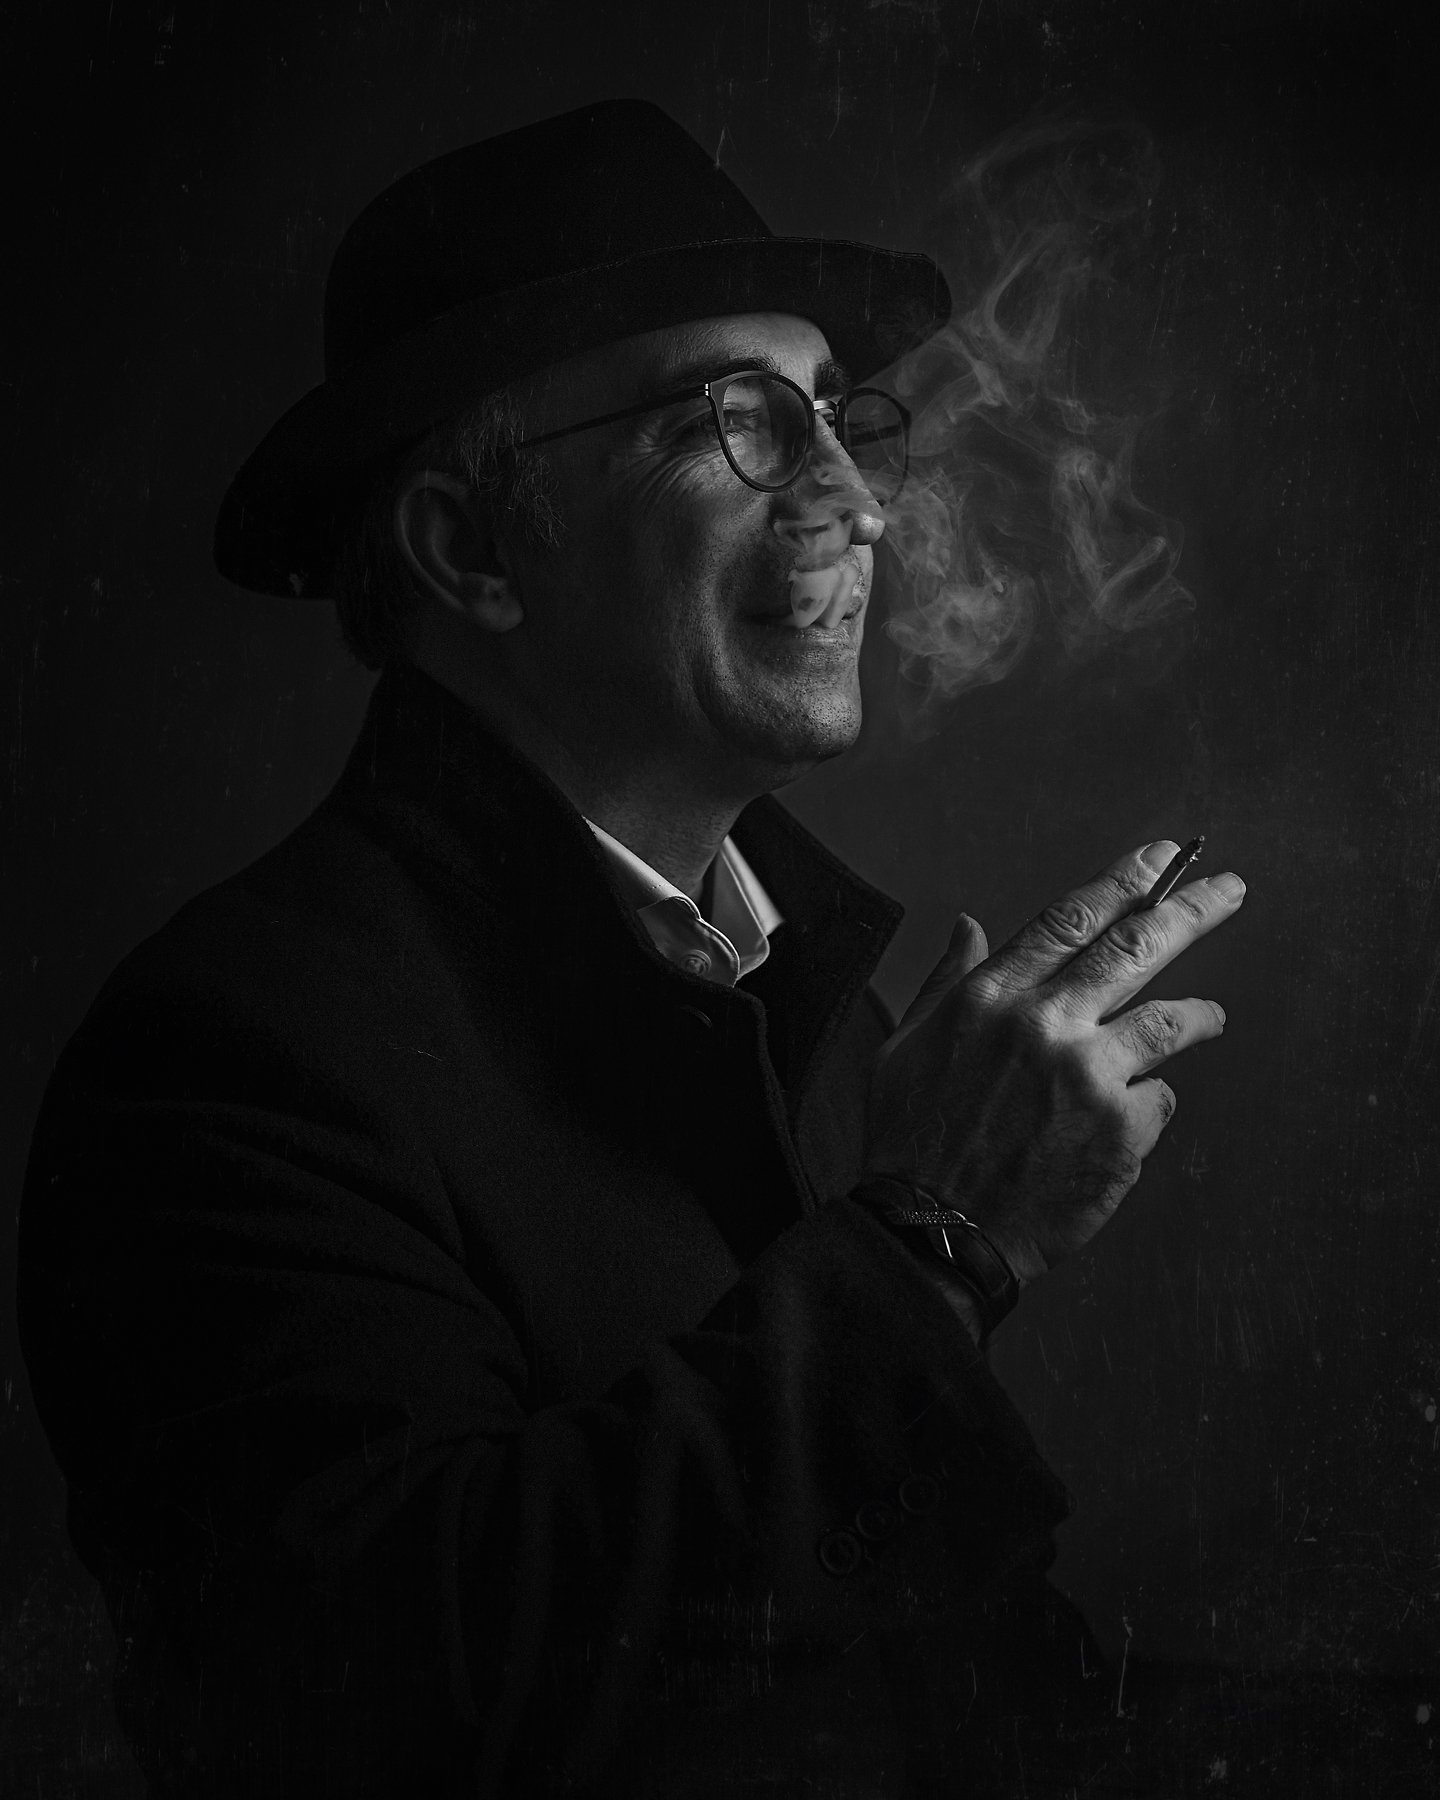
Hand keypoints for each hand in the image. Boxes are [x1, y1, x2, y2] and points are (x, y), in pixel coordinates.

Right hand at [864, 841, 1243, 1283]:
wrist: (934, 1227)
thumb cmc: (912, 1139)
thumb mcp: (907, 1044)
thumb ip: (948, 980)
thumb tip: (970, 925)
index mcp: (991, 997)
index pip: (1071, 919)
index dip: (1123, 881)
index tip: (1159, 857)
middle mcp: (1044, 1024)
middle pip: (1135, 947)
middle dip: (1191, 909)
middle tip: (1229, 889)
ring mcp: (1087, 1075)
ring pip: (1169, 1020)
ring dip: (1199, 1013)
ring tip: (1212, 1015)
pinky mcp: (1119, 1130)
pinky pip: (1159, 1098)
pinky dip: (1151, 1100)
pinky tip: (1133, 1116)